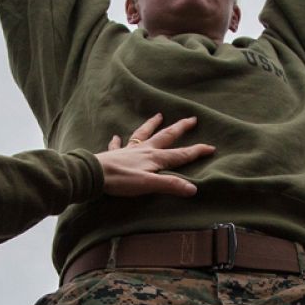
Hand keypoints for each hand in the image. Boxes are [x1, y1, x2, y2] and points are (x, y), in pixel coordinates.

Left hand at [97, 114, 214, 197]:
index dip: (196, 151)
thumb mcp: (149, 185)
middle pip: (165, 136)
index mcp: (155, 157)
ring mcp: (128, 151)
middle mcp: (144, 150)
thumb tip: (193, 189)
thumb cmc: (121, 180)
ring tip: (158, 115)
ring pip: (143, 134)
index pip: (180, 154)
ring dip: (151, 125)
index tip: (211, 147)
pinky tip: (116, 136)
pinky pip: (117, 145)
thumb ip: (170, 185)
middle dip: (179, 128)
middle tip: (191, 118)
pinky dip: (118, 140)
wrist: (93, 175)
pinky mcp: (114, 155)